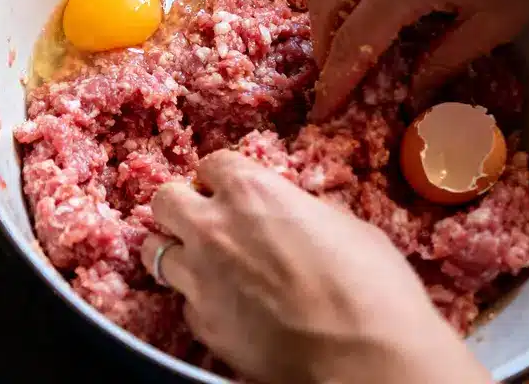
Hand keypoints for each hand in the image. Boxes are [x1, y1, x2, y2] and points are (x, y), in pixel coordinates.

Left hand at [142, 151, 490, 383]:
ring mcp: (199, 278)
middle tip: (207, 222)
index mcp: (250, 191)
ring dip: (178, 253)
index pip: (211, 164)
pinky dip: (199, 302)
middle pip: (165, 200)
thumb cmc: (373, 288)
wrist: (365, 363)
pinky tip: (228, 309)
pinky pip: (184, 301)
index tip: (234, 192)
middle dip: (182, 207)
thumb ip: (300, 212)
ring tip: (206, 267)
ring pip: (155, 251)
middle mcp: (212, 227)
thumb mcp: (344, 226)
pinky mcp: (200, 323)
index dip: (223, 179)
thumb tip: (292, 215)